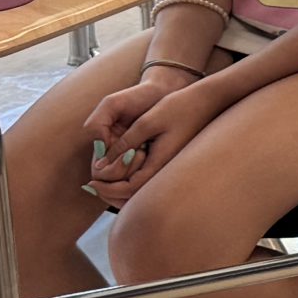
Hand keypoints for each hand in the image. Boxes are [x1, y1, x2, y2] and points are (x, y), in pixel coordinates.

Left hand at [86, 87, 210, 206]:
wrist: (207, 101)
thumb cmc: (179, 107)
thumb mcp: (147, 122)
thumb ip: (124, 144)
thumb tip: (101, 166)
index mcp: (161, 164)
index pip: (129, 189)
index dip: (107, 189)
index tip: (90, 181)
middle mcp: (166, 171)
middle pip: (134, 196)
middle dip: (111, 193)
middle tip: (93, 184)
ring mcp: (168, 167)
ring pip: (140, 190)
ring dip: (120, 189)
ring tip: (103, 178)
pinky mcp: (169, 161)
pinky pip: (146, 180)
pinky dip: (130, 180)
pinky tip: (120, 170)